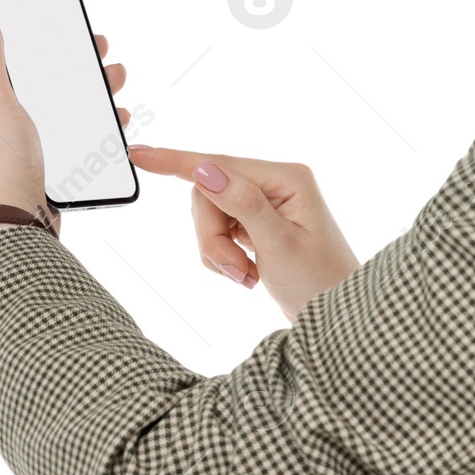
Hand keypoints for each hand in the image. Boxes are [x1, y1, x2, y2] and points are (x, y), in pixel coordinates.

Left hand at [0, 0, 130, 240]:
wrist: (11, 233)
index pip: (21, 60)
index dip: (52, 43)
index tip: (83, 33)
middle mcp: (5, 125)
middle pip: (50, 86)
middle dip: (83, 72)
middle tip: (111, 63)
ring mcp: (28, 150)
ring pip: (69, 115)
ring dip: (95, 100)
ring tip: (118, 95)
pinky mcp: (48, 173)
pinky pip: (79, 144)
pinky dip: (99, 132)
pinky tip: (114, 128)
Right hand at [126, 148, 359, 321]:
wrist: (336, 318)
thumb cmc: (319, 283)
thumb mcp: (279, 245)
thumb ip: (242, 205)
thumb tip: (204, 170)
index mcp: (287, 178)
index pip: (219, 164)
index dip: (176, 162)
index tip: (138, 155)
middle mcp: (276, 183)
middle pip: (207, 195)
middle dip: (211, 237)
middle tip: (237, 271)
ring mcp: (265, 203)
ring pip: (208, 216)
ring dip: (218, 252)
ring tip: (247, 277)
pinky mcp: (256, 223)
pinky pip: (217, 233)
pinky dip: (222, 258)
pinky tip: (248, 275)